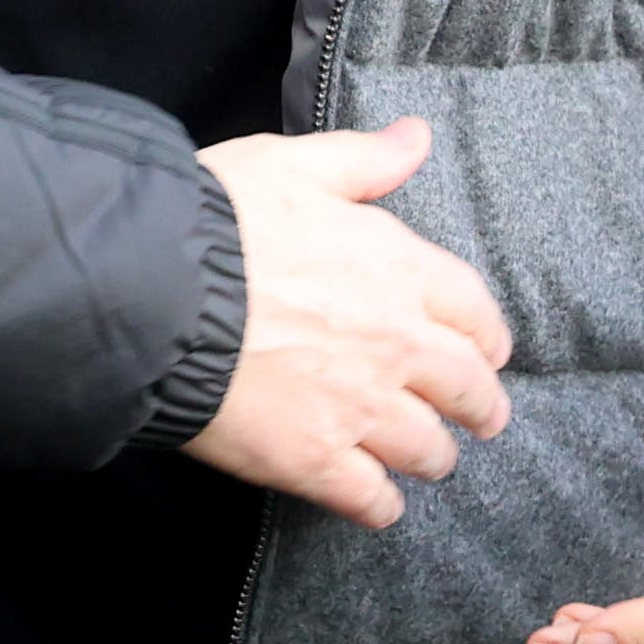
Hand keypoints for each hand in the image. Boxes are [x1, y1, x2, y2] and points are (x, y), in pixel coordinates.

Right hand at [182, 116, 515, 529]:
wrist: (154, 289)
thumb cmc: (219, 218)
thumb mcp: (293, 164)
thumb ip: (363, 159)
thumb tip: (417, 137)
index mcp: (397, 268)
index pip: (474, 311)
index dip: (487, 335)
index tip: (488, 350)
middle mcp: (395, 344)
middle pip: (468, 390)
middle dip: (481, 407)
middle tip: (482, 418)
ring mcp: (358, 409)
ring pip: (428, 450)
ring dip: (433, 456)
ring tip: (429, 459)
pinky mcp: (314, 461)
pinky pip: (371, 501)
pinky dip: (382, 506)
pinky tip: (379, 503)